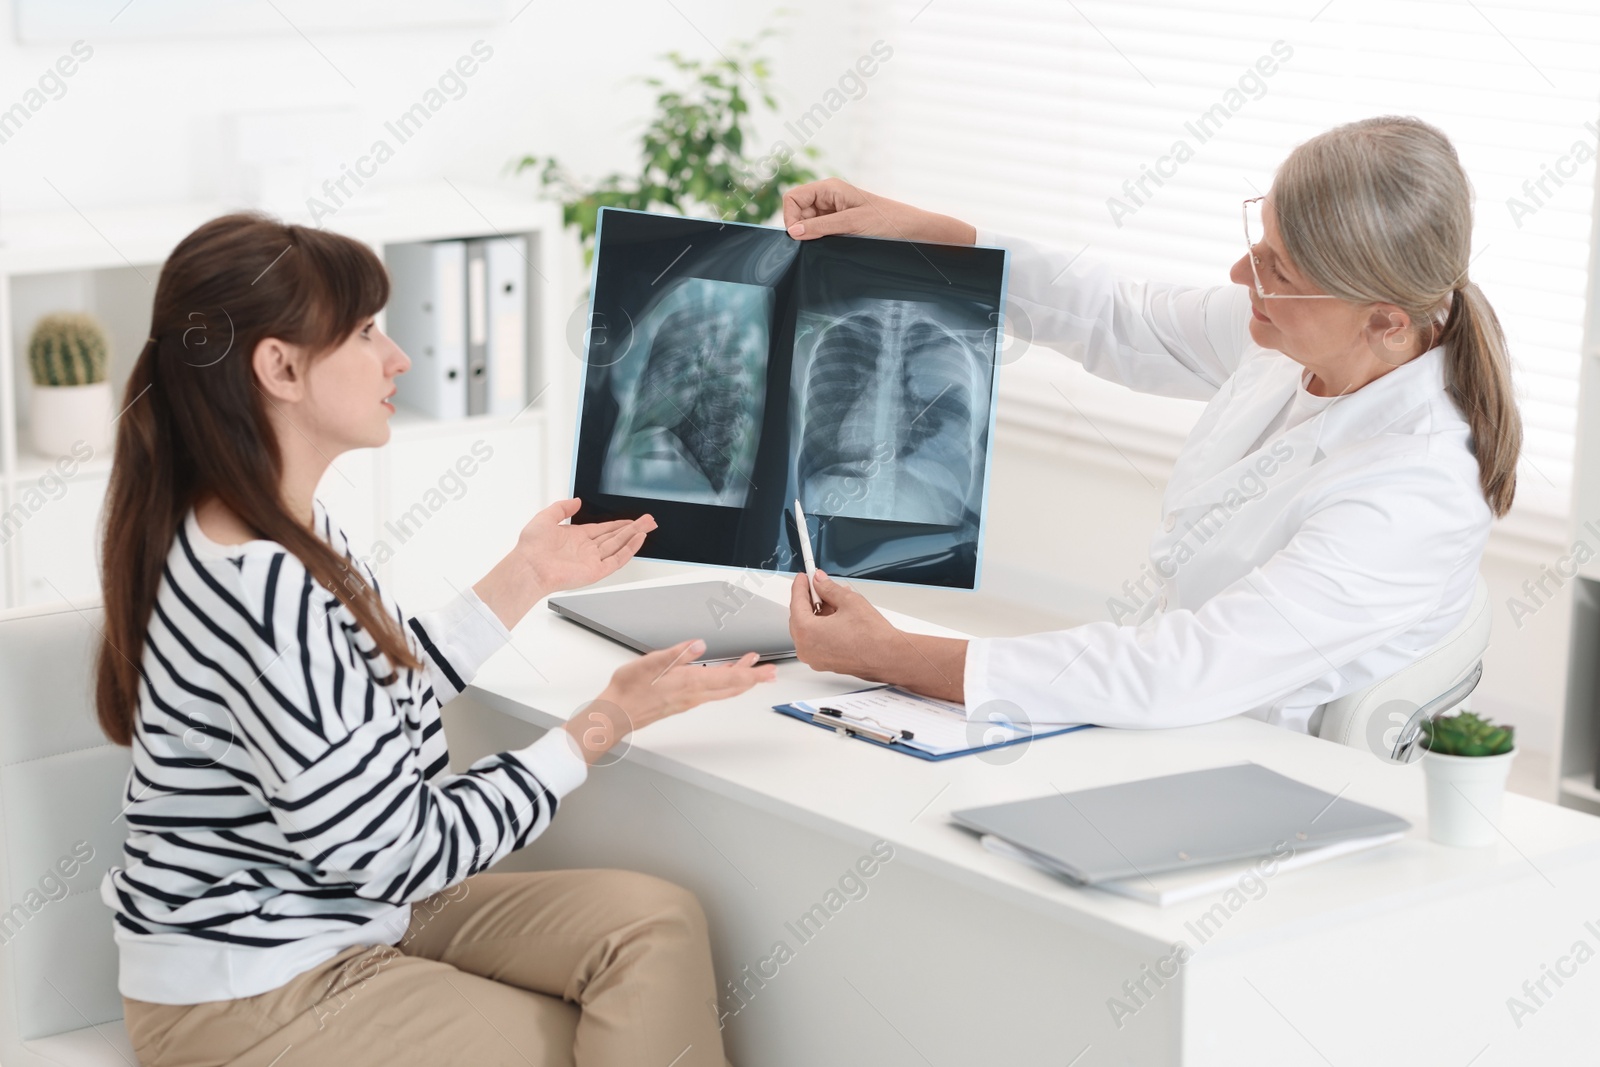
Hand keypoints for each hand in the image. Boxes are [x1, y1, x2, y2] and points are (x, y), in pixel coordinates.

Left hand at [516, 498, 654, 595]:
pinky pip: (617, 559)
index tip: (632, 519)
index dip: (618, 523)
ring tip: (648, 526)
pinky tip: (638, 538)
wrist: (529, 567)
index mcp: (575, 537)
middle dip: (633, 528)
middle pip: (615, 536)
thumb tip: (576, 501)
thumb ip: (562, 508)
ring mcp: (592, 560)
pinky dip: (629, 549)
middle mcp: (585, 549)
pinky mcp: (595, 571)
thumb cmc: (531, 547)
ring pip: (619, 546)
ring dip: (634, 535)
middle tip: (649, 520)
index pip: (603, 529)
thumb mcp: (545, 517)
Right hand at [564, 640, 777, 764]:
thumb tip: (700, 645)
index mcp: (689, 683)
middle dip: (753, 679)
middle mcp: (694, 695)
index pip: (728, 679)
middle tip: (771, 673)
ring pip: (723, 691)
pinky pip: (713, 693)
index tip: (768, 672)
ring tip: (753, 669)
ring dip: (740, 680)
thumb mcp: (650, 664)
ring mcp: (690, 700)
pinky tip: (723, 677)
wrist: (616, 714)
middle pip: (732, 687)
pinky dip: (725, 684)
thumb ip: (676, 654)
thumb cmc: (629, 689)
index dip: (751, 674)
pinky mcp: (683, 701)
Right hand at [782, 178, 975, 244]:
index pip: (792, 197)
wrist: (911, 231)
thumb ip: (820, 227)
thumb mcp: (851, 224)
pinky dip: (819, 241)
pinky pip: (819, 233)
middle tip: (814, 242)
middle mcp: (828, 198)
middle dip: (800, 228)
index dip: (790, 216)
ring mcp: (833, 213)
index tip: (799, 236)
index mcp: (829, 188)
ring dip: (811, 236)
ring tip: (829, 243)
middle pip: (797, 211)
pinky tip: (832, 246)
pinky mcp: (839, 227)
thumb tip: (793, 232)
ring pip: (806, 225)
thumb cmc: (886, 222)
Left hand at [786, 570, 898, 678]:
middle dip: (810, 599)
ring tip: (835, 600)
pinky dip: (823, 626)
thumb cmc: (872, 637)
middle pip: (800, 617)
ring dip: (819, 612)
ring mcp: (815, 658)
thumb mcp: (848, 601)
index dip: (801, 586)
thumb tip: (820, 582)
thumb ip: (829, 588)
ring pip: (809, 629)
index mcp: (806, 632)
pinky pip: (817, 640)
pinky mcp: (825, 663)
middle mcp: (806, 648)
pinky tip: (837, 616)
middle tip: (819, 585)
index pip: (796, 602)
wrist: (889, 657)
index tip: (804, 577)